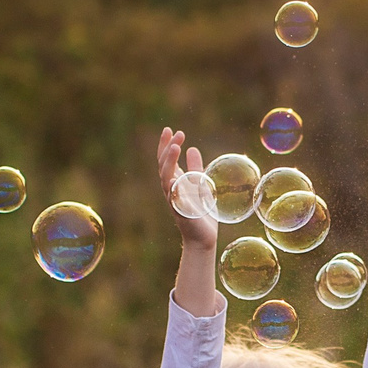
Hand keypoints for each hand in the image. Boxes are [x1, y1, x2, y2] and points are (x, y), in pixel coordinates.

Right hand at [156, 127, 217, 252]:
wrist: (203, 238)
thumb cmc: (201, 214)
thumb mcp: (201, 185)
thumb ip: (195, 168)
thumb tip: (192, 149)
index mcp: (176, 182)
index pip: (167, 160)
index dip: (166, 145)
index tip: (170, 129)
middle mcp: (172, 190)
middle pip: (164, 166)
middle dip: (168, 149)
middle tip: (176, 133)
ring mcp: (174, 201)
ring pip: (166, 178)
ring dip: (169, 163)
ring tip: (176, 147)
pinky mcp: (181, 213)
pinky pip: (173, 199)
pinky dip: (172, 189)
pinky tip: (173, 177)